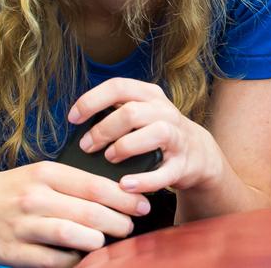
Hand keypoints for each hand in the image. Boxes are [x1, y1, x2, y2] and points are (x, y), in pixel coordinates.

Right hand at [0, 161, 148, 265]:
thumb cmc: (10, 191)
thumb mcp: (39, 174)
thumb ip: (72, 181)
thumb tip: (115, 192)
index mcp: (47, 173)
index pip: (97, 185)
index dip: (125, 198)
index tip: (143, 204)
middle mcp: (36, 198)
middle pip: (90, 212)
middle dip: (119, 221)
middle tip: (130, 226)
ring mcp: (23, 226)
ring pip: (73, 235)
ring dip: (98, 241)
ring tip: (109, 241)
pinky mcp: (13, 252)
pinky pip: (52, 260)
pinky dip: (72, 260)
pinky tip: (82, 257)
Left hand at [68, 78, 225, 195]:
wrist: (198, 154)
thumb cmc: (157, 133)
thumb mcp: (141, 113)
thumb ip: (115, 112)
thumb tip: (77, 123)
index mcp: (150, 96)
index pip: (118, 87)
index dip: (91, 101)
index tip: (73, 119)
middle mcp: (166, 112)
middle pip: (132, 112)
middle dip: (104, 130)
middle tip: (86, 147)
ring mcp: (177, 137)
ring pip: (156, 132)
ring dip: (126, 146)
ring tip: (109, 159)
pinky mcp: (183, 164)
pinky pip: (164, 172)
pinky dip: (143, 180)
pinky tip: (125, 185)